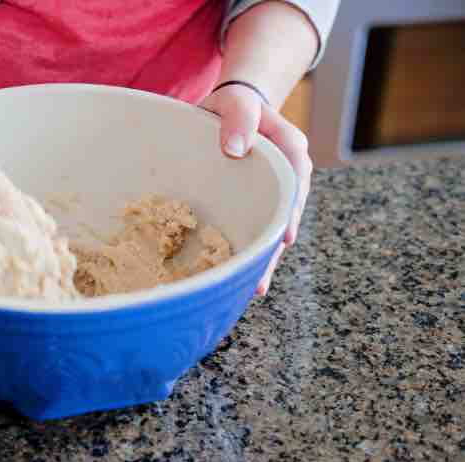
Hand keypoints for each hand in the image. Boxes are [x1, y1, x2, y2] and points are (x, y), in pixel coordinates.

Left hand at [200, 84, 311, 295]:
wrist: (234, 108)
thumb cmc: (236, 104)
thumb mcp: (237, 103)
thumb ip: (238, 119)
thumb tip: (235, 150)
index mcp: (290, 149)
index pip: (296, 181)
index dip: (291, 212)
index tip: (284, 239)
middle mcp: (289, 175)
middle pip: (287, 215)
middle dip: (274, 249)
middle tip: (261, 281)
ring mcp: (275, 192)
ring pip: (273, 226)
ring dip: (265, 257)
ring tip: (253, 288)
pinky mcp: (257, 201)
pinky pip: (258, 224)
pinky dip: (251, 247)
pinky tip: (240, 272)